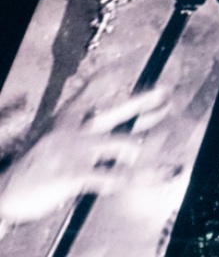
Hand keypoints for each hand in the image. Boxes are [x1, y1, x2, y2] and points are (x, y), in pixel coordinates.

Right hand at [0, 87, 173, 221]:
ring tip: (139, 165)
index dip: (107, 78)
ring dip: (137, 155)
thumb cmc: (37, 171)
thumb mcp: (57, 145)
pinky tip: (116, 185)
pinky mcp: (72, 174)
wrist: (6, 191)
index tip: (126, 65)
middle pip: (115, 110)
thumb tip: (120, 135)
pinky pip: (113, 177)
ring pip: (125, 144)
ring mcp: (73, 151)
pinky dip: (120, 182)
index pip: (87, 92)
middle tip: (166, 94)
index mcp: (65, 122)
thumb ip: (86, 137)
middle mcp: (71, 131)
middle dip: (143, 100)